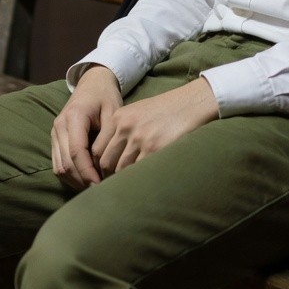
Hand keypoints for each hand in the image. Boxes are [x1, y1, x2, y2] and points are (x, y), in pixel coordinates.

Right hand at [51, 65, 123, 189]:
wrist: (92, 84)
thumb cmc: (106, 97)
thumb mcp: (114, 112)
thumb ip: (108, 137)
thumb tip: (106, 164)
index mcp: (74, 116)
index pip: (76, 151)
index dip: (87, 171)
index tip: (100, 185)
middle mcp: (59, 126)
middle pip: (65, 163)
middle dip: (82, 180)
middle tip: (100, 191)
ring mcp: (54, 133)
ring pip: (59, 167)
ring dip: (75, 181)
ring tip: (94, 188)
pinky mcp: (55, 140)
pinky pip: (58, 164)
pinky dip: (70, 176)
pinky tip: (85, 180)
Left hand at [94, 76, 218, 176]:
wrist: (191, 103)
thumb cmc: (166, 110)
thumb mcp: (137, 112)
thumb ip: (122, 129)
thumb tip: (112, 155)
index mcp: (118, 117)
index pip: (97, 148)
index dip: (98, 165)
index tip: (104, 173)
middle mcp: (126, 127)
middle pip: (106, 161)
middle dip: (108, 175)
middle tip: (113, 184)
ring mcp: (140, 138)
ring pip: (121, 169)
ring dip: (123, 179)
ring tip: (127, 186)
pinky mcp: (154, 148)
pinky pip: (139, 170)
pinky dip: (138, 178)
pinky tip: (142, 181)